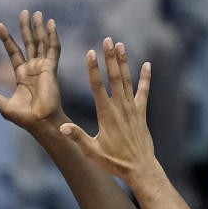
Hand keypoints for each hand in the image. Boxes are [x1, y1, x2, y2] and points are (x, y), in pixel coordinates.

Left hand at [0, 10, 64, 131]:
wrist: (40, 122)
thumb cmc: (24, 118)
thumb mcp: (4, 107)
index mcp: (21, 75)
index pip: (14, 52)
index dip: (7, 39)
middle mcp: (32, 69)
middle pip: (29, 43)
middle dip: (25, 28)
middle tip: (24, 11)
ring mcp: (42, 68)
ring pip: (40, 43)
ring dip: (39, 28)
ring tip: (37, 13)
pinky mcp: (51, 69)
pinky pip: (53, 49)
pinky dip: (52, 36)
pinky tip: (51, 24)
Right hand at [59, 39, 155, 179]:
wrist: (139, 168)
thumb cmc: (113, 161)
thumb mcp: (91, 151)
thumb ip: (77, 137)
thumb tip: (61, 127)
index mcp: (106, 114)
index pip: (98, 86)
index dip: (93, 68)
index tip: (90, 52)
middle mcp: (120, 107)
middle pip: (114, 77)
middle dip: (109, 57)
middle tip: (107, 40)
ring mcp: (132, 108)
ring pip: (127, 80)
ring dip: (123, 62)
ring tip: (120, 45)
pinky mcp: (141, 113)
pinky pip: (144, 91)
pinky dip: (145, 78)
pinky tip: (146, 64)